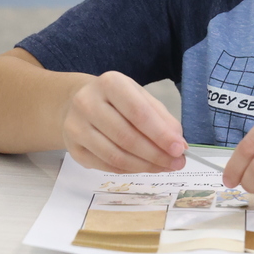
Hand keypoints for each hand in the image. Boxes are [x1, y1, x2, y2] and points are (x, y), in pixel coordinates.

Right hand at [61, 71, 186, 173]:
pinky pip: (106, 166)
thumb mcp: (140, 97)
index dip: (160, 134)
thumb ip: (161, 118)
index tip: (179, 149)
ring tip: (163, 167)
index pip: (138, 112)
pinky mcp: (73, 149)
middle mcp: (87, 103)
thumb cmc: (116, 100)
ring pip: (115, 156)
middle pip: (127, 137)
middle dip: (156, 154)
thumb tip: (180, 145)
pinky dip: (129, 170)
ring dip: (144, 166)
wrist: (77, 102)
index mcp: (110, 83)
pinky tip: (144, 167)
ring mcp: (76, 127)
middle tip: (176, 163)